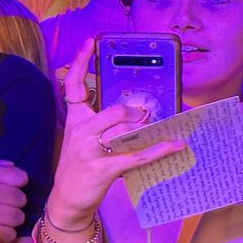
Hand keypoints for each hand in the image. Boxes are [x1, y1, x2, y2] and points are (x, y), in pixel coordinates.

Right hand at [46, 38, 187, 230]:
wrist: (67, 200)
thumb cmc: (80, 167)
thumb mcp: (84, 140)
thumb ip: (103, 124)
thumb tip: (138, 112)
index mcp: (75, 121)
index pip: (73, 86)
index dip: (82, 62)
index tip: (90, 43)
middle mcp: (80, 132)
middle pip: (113, 111)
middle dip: (135, 113)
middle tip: (147, 117)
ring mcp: (89, 150)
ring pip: (125, 130)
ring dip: (147, 131)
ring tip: (163, 131)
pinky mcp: (103, 168)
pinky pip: (137, 155)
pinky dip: (160, 150)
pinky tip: (175, 145)